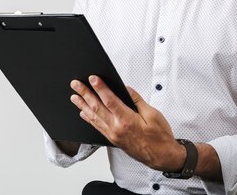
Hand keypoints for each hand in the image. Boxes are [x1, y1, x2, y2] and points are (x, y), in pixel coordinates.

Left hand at [70, 75, 184, 171]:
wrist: (161, 157)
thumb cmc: (160, 137)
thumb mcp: (153, 114)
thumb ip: (137, 101)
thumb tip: (127, 90)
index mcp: (127, 120)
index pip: (109, 100)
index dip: (100, 88)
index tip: (92, 79)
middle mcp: (117, 128)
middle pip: (97, 108)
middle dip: (85, 94)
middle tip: (76, 85)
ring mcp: (113, 135)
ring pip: (94, 118)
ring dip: (83, 106)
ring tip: (74, 97)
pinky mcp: (113, 140)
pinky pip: (98, 127)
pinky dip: (89, 119)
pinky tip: (84, 113)